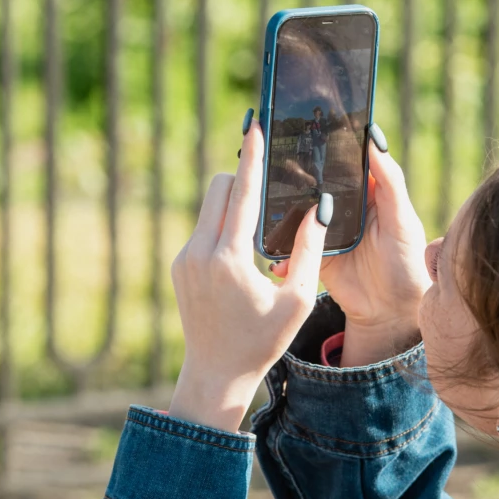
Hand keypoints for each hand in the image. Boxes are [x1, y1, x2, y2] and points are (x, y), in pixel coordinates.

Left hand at [169, 115, 330, 432]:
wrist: (216, 372)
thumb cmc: (264, 340)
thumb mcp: (298, 300)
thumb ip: (310, 251)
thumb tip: (319, 209)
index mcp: (230, 260)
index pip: (241, 194)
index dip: (250, 157)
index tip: (254, 125)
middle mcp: (200, 253)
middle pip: (219, 189)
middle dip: (242, 182)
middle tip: (269, 190)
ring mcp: (185, 259)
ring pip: (209, 208)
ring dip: (233, 207)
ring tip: (259, 231)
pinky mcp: (179, 266)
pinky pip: (203, 229)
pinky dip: (223, 228)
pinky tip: (242, 254)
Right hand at [270, 124, 428, 365]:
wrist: (393, 312)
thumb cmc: (407, 262)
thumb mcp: (402, 218)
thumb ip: (389, 180)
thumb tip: (374, 136)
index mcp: (365, 191)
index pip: (341, 160)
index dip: (324, 144)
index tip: (302, 125)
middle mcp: (342, 207)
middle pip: (313, 183)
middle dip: (290, 174)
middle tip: (267, 160)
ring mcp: (325, 230)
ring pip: (296, 212)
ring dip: (278, 209)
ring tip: (260, 201)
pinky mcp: (313, 255)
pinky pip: (291, 248)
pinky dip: (281, 251)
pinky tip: (275, 255)